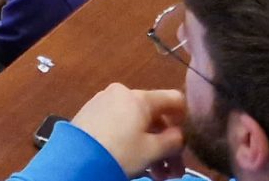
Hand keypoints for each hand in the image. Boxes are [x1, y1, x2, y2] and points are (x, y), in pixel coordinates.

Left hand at [69, 84, 185, 178]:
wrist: (75, 161)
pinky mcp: (91, 116)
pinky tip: (140, 166)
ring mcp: (104, 103)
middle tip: (174, 172)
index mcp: (139, 98)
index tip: (193, 141)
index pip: (173, 99)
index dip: (187, 119)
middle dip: (168, 146)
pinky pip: (121, 127)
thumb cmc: (120, 153)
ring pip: (138, 125)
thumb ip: (174, 140)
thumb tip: (181, 134)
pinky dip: (133, 144)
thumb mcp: (152, 151)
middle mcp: (121, 94)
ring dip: (152, 150)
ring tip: (159, 176)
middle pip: (155, 117)